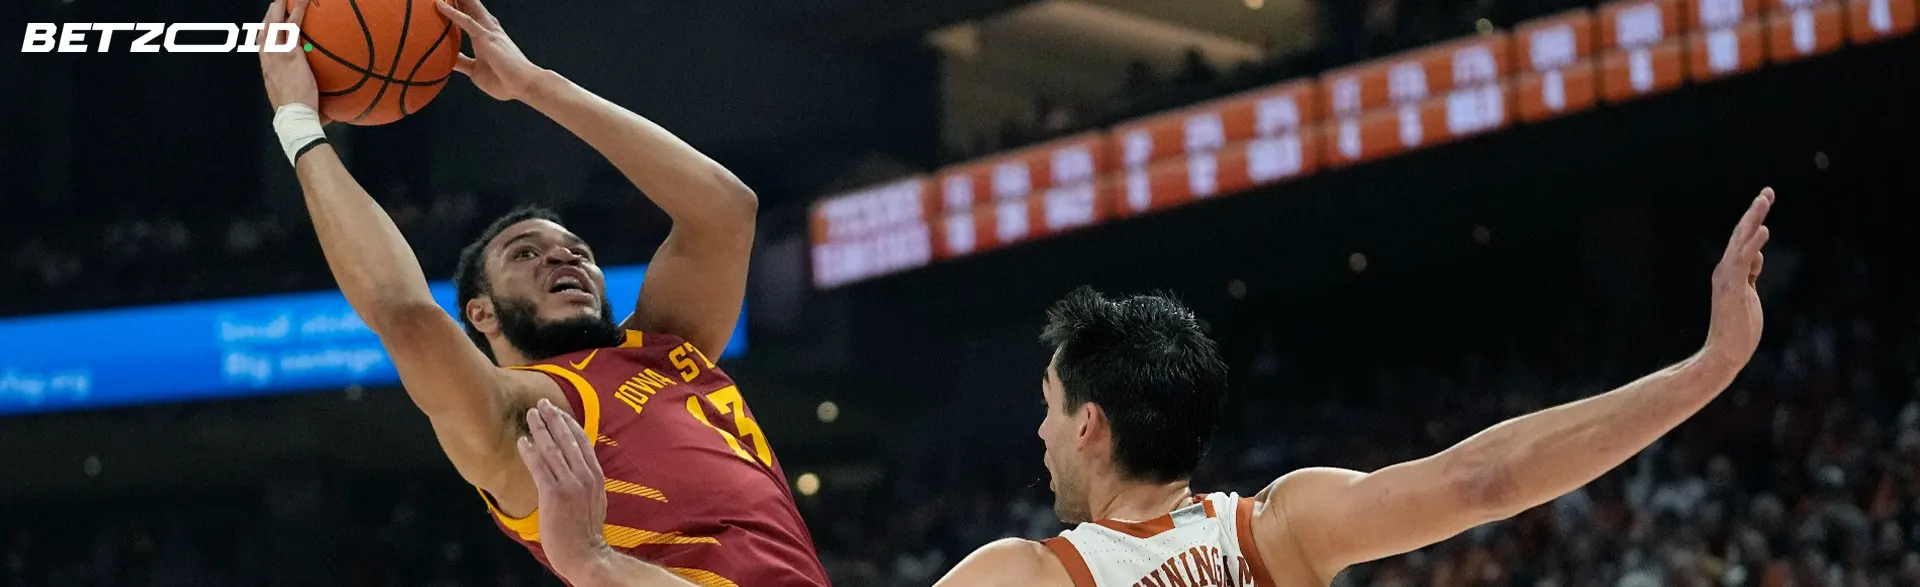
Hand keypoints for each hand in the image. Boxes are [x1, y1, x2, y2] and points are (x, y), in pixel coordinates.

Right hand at [259, 0, 327, 121]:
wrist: (294, 117)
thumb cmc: (298, 114)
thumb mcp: (296, 101)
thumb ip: (306, 95)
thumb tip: (330, 109)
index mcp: (268, 70)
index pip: (263, 46)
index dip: (264, 34)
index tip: (268, 26)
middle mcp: (269, 60)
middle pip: (265, 30)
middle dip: (270, 16)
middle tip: (276, 5)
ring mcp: (278, 55)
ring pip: (276, 24)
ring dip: (281, 8)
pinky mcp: (291, 53)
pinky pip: (294, 26)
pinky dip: (298, 11)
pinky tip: (304, 1)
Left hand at [437, 0, 544, 101]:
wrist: (524, 85)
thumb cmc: (504, 82)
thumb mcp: (476, 71)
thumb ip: (463, 62)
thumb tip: (448, 60)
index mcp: (488, 39)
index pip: (472, 19)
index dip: (462, 9)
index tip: (451, 1)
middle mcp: (489, 32)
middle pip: (472, 10)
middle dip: (462, 0)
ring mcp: (488, 33)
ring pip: (470, 10)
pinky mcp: (486, 38)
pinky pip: (466, 21)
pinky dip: (453, 13)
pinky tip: (440, 5)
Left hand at [519, 399, 611, 574]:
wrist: (584, 553)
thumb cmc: (585, 531)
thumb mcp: (594, 500)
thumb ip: (587, 480)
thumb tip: (578, 466)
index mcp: (596, 475)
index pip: (582, 440)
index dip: (569, 422)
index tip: (558, 411)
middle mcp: (585, 475)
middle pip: (567, 438)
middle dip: (553, 418)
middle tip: (541, 402)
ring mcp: (570, 484)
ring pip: (553, 449)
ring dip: (540, 428)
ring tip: (530, 414)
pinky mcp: (554, 494)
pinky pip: (540, 467)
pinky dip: (531, 452)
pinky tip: (522, 441)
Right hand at [1702, 187, 1773, 368]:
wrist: (1723, 354)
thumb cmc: (1737, 330)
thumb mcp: (1747, 295)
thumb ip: (1749, 275)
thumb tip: (1757, 257)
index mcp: (1730, 272)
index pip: (1743, 240)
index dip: (1754, 220)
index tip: (1765, 201)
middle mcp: (1725, 271)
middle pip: (1741, 234)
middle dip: (1755, 212)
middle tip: (1767, 191)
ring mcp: (1727, 278)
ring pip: (1741, 242)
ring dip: (1753, 220)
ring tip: (1764, 200)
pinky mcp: (1732, 288)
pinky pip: (1743, 262)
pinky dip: (1752, 245)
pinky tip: (1763, 230)